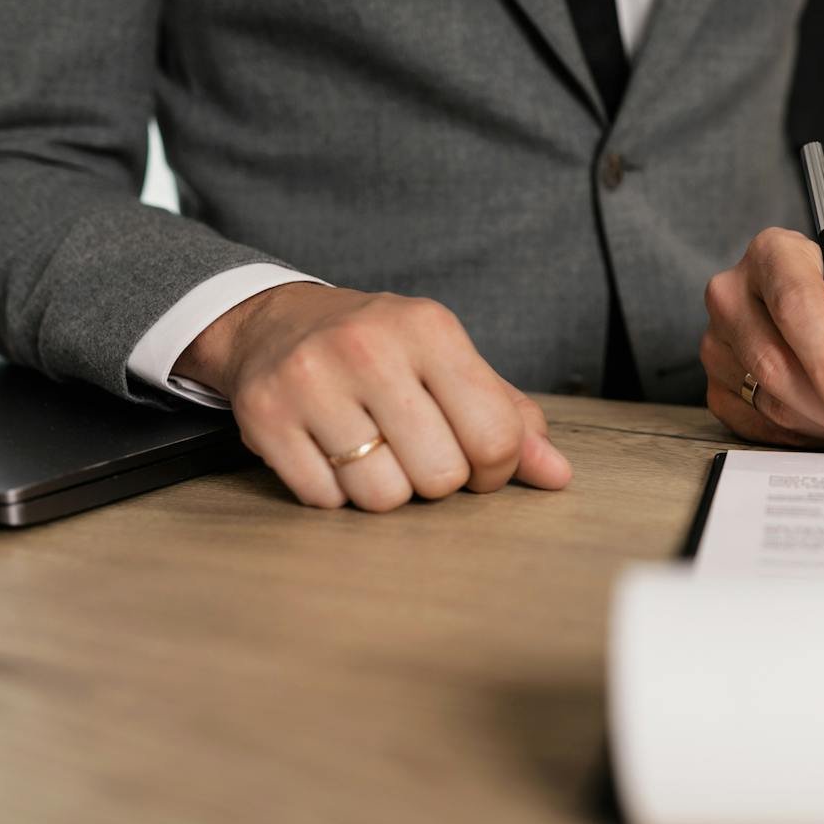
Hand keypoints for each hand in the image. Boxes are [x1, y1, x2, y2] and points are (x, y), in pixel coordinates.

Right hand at [175, 283, 571, 510]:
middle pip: (440, 476)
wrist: (276, 322)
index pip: (496, 437)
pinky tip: (329, 452)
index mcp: (430, 329)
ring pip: (381, 497)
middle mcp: (369, 348)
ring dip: (384, 489)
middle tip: (416, 451)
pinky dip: (334, 492)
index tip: (474, 458)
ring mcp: (311, 381)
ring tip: (371, 450)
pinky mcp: (265, 417)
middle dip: (437, 480)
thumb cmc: (383, 352)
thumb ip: (510, 419)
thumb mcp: (450, 364)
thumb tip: (558, 477)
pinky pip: (325, 500)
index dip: (494, 469)